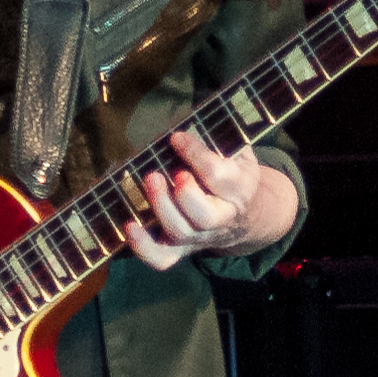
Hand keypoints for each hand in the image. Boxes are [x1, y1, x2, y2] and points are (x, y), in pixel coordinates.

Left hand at [122, 129, 297, 271]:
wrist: (248, 216)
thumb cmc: (234, 172)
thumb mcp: (239, 151)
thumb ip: (222, 137)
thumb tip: (192, 117)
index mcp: (239, 189)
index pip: (219, 177)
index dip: (197, 156)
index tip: (176, 138)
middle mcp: (222, 218)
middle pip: (204, 216)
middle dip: (181, 194)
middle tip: (160, 172)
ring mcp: (200, 237)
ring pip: (180, 233)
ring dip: (160, 208)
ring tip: (148, 180)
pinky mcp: (182, 249)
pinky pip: (162, 259)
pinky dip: (144, 247)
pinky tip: (129, 225)